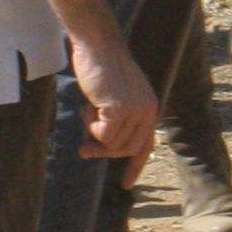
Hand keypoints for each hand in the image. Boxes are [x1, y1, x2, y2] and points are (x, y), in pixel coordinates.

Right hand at [72, 31, 160, 160]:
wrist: (98, 46)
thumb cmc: (101, 70)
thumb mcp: (112, 99)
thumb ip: (112, 121)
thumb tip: (95, 150)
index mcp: (149, 108)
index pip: (145, 144)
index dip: (135, 165)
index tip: (126, 185)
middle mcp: (148, 110)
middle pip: (127, 149)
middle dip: (103, 151)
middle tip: (83, 149)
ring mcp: (137, 110)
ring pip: (113, 144)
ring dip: (94, 132)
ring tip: (88, 110)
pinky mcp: (121, 109)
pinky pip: (103, 136)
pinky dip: (91, 126)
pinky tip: (89, 106)